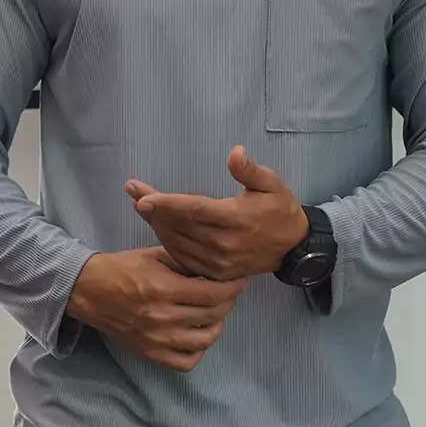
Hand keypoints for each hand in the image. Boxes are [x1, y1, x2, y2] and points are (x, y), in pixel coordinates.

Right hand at [66, 247, 247, 372]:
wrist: (90, 291)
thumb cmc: (123, 268)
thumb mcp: (155, 255)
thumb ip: (185, 263)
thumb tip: (216, 269)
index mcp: (164, 288)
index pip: (211, 293)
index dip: (232, 287)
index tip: (241, 281)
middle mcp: (162, 317)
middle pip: (212, 315)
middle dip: (228, 302)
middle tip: (230, 293)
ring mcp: (156, 339)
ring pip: (204, 340)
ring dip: (217, 326)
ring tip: (215, 314)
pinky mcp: (150, 353)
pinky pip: (185, 362)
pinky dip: (198, 351)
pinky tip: (197, 335)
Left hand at [124, 146, 309, 281]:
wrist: (293, 248)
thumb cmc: (280, 210)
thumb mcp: (273, 184)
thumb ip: (251, 170)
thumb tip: (235, 153)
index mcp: (237, 219)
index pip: (195, 210)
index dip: (167, 204)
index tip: (142, 196)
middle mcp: (225, 244)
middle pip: (180, 226)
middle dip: (153, 209)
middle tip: (132, 191)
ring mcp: (219, 262)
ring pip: (178, 243)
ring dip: (156, 224)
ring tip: (140, 204)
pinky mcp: (215, 273)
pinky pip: (184, 258)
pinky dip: (167, 242)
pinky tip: (158, 226)